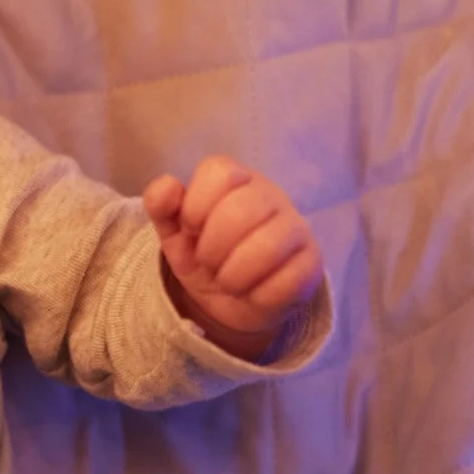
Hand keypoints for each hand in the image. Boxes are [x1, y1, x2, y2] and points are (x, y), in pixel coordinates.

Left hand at [142, 156, 324, 360]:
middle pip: (242, 209)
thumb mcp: (173, 233)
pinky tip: (253, 293)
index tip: (191, 229)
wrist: (231, 302)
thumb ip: (161, 205)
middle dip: (212, 247)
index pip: (220, 170)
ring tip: (228, 280)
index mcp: (236, 179)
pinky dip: (258, 295)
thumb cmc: (204, 255)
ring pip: (267, 246)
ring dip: (233, 274)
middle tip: (208, 262)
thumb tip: (168, 186)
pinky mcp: (312, 264)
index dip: (196, 205)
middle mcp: (271, 195)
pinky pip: (286, 280)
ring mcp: (297, 227)